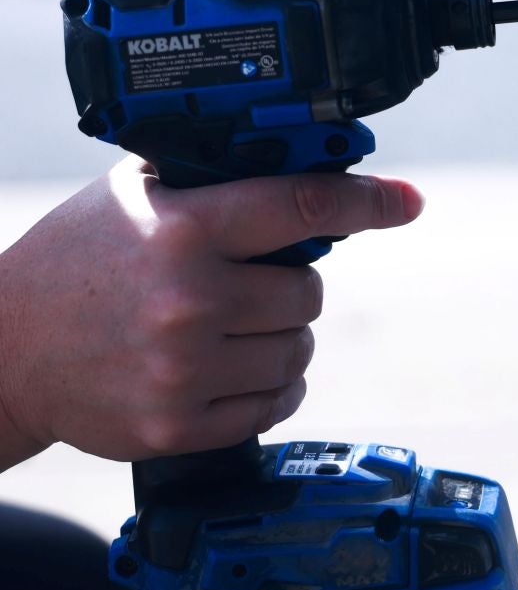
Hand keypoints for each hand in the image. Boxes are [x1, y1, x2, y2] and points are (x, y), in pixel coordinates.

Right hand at [0, 161, 423, 466]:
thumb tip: (308, 163)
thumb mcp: (131, 195)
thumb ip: (212, 180)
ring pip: (296, 352)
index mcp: (182, 229)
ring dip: (278, 338)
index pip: (302, 205)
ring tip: (226, 327)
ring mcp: (184, 370)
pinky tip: (228, 368)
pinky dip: (266, 387)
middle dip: (288, 285)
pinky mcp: (178, 426)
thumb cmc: (73, 262)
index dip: (367, 201)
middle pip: (308, 293)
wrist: (4, 349)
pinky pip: (272, 405)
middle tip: (246, 282)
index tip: (405, 203)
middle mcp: (189, 300)